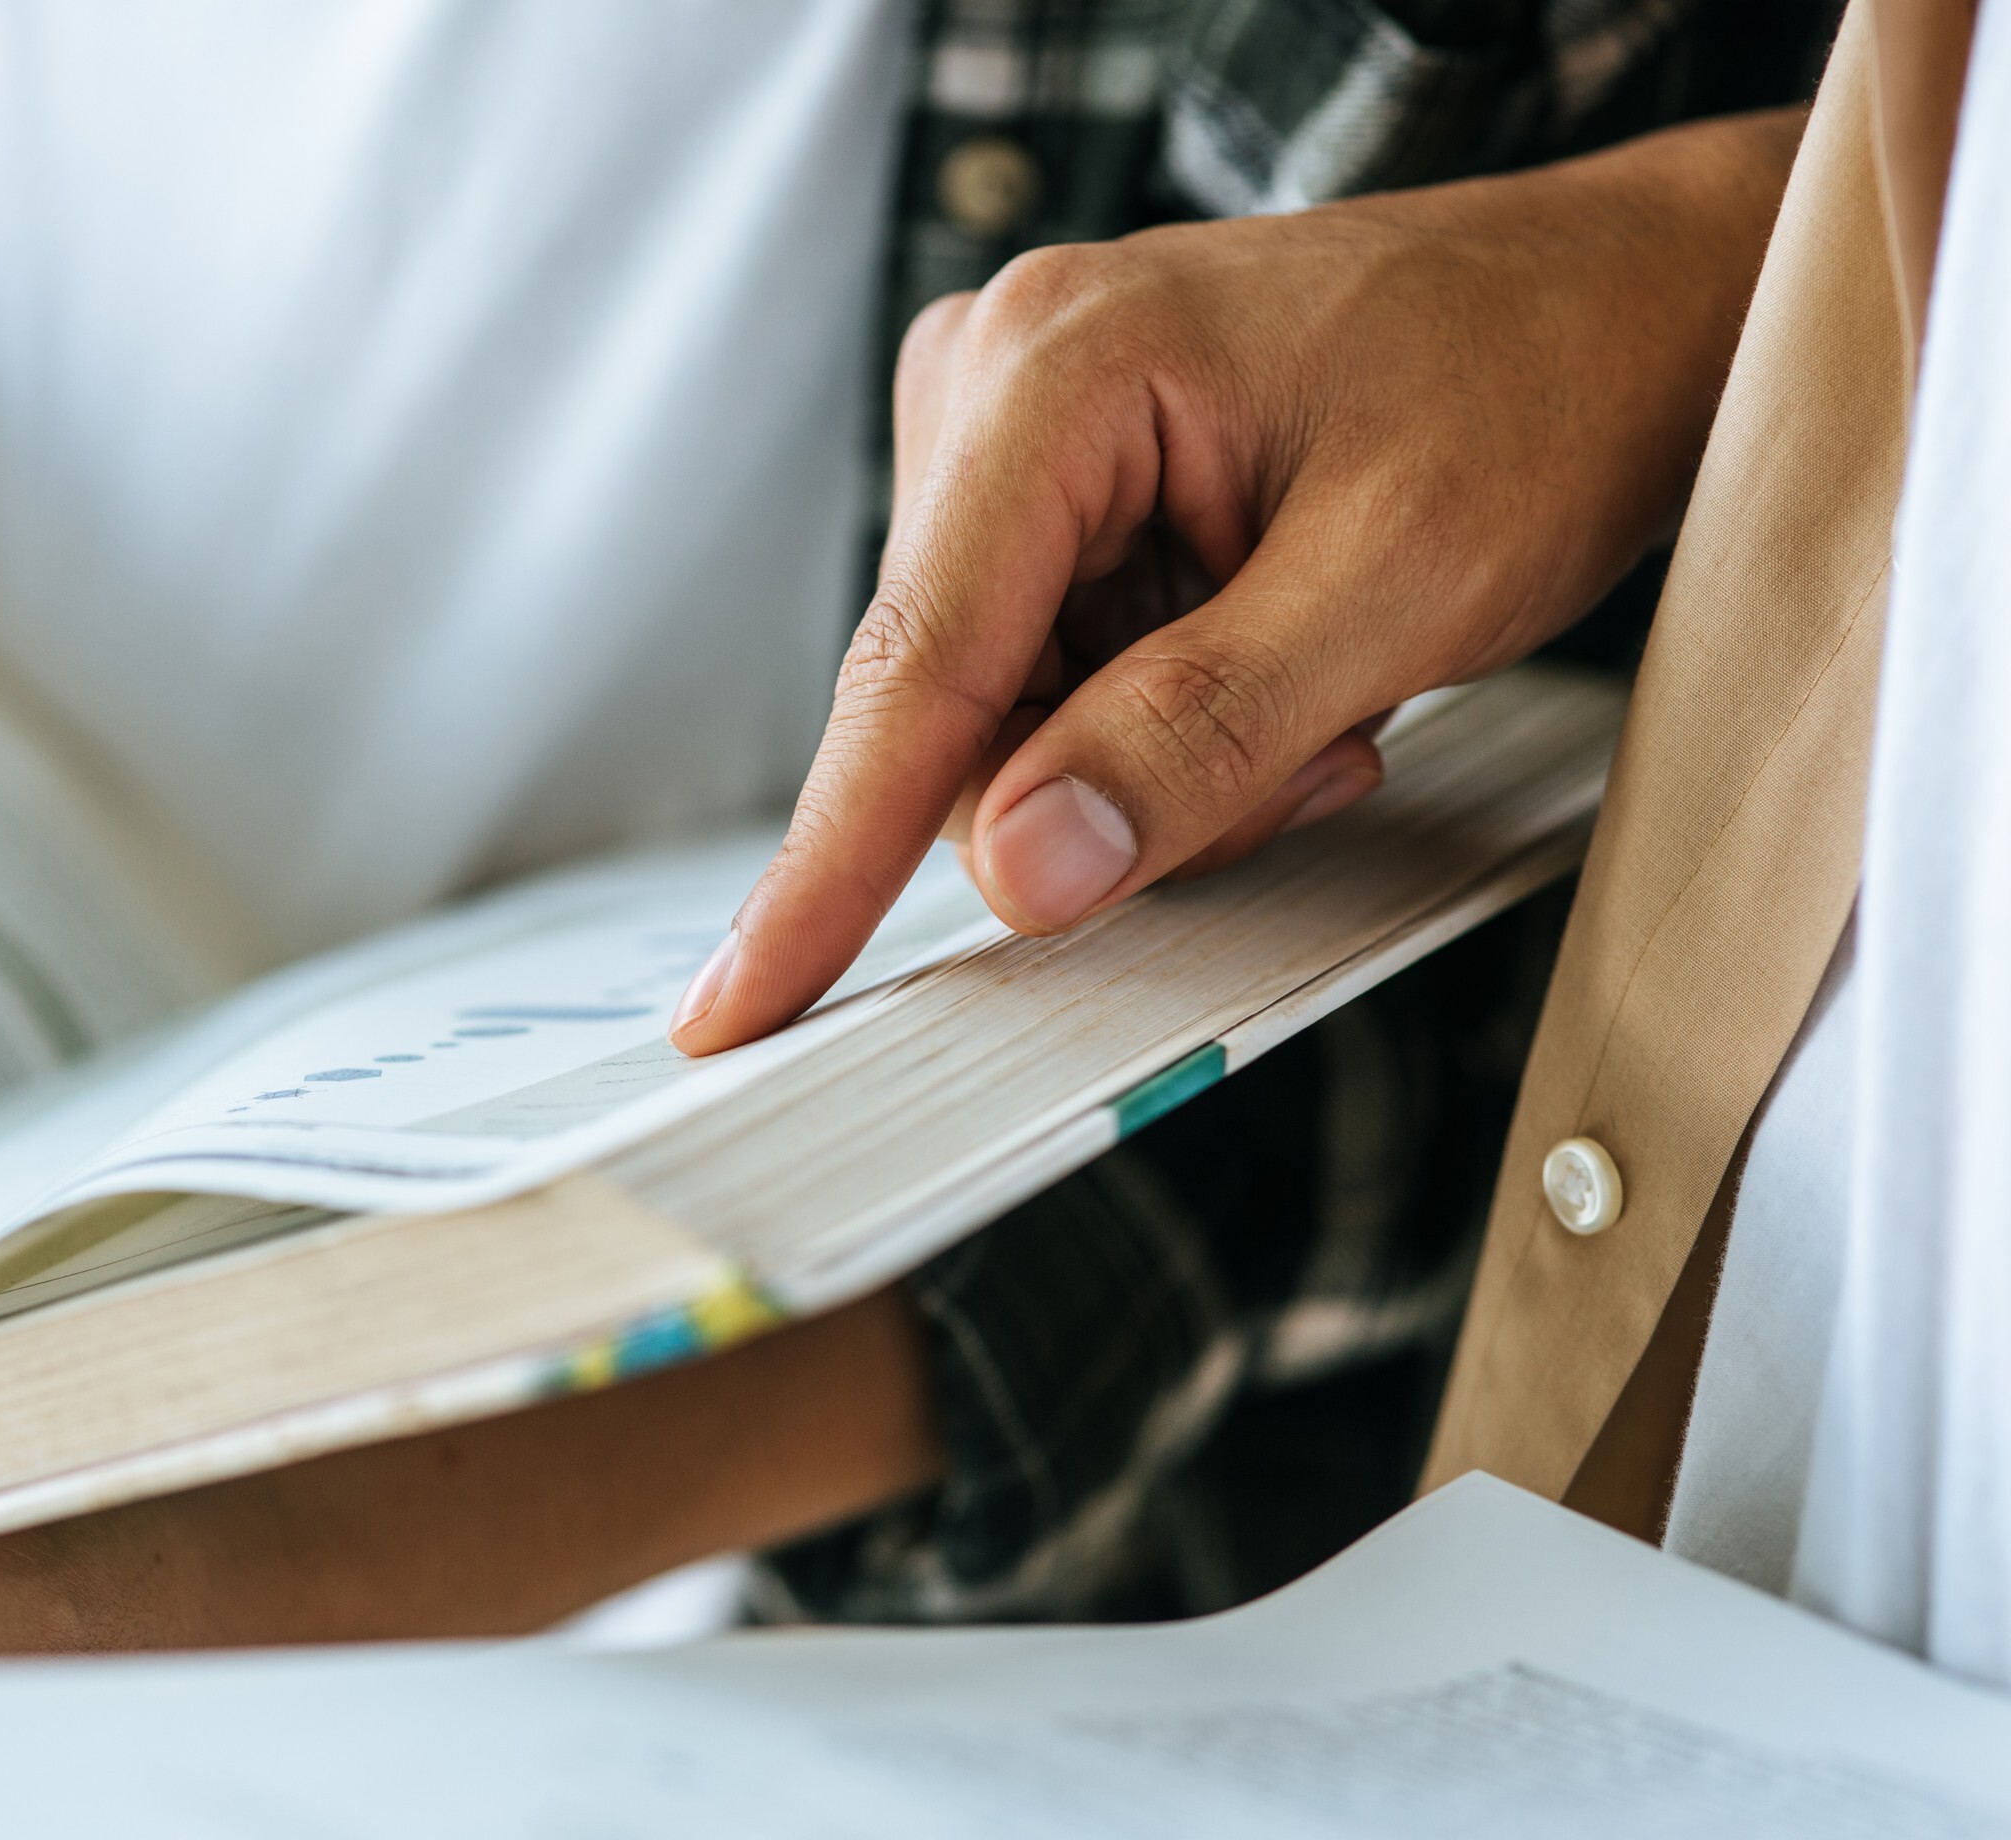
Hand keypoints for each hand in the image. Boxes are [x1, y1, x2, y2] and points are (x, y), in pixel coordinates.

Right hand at [671, 109, 1804, 1054]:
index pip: (913, 668)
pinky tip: (1278, 667)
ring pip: (1006, 727)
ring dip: (1160, 766)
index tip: (739, 1009)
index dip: (825, 864)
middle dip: (1118, 793)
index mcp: (1053, 371)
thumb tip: (1022, 869)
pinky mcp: (1048, 494)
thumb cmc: (1538, 385)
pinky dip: (1162, 727)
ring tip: (1322, 692)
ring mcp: (1011, 440)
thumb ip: (1200, 733)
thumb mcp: (1397, 582)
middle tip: (1315, 747)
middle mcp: (995, 388)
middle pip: (959, 721)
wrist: (1626, 304)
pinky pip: (1048, 689)